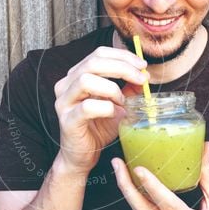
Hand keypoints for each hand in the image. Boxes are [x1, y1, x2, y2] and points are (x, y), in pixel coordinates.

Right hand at [54, 46, 147, 173]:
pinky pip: (87, 107)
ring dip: (112, 88)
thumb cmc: (97, 128)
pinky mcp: (67, 120)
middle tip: (142, 79)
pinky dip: (107, 108)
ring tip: (123, 102)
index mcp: (76, 76)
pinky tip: (115, 114)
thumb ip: (128, 89)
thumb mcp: (118, 104)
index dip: (122, 56)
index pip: (98, 53)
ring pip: (86, 80)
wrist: (82, 156)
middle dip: (122, 67)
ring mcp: (64, 102)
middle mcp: (66, 85)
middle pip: (93, 62)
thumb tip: (145, 75)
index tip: (142, 65)